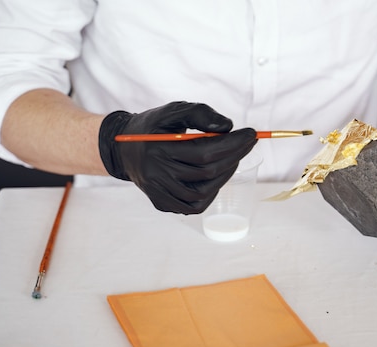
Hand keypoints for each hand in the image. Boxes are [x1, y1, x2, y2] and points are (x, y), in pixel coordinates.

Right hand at [98, 101, 256, 213]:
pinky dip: (211, 192)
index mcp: (157, 149)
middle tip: (247, 143)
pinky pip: (194, 205)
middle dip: (234, 156)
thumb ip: (199, 114)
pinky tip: (217, 175)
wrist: (125, 148)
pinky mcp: (162, 204)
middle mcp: (156, 175)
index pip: (203, 151)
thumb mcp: (173, 111)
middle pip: (206, 172)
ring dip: (225, 175)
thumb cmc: (153, 126)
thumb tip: (227, 126)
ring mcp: (158, 193)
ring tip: (233, 157)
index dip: (232, 144)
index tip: (251, 134)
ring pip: (203, 193)